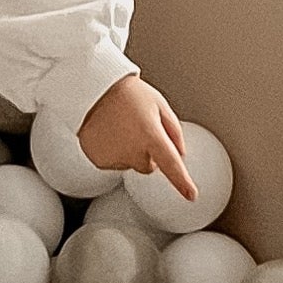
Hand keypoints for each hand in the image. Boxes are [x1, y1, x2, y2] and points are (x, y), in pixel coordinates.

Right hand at [76, 73, 193, 204]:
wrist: (91, 88)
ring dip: (130, 151)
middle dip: (148, 153)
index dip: (182, 183)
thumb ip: (173, 130)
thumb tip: (180, 152)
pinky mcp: (98, 160)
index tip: (190, 194)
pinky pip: (113, 162)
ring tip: (120, 126)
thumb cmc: (125, 92)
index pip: (171, 165)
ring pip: (130, 164)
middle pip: (149, 166)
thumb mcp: (158, 104)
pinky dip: (113, 152)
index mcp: (151, 135)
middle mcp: (132, 150)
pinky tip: (109, 132)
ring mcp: (113, 157)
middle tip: (138, 129)